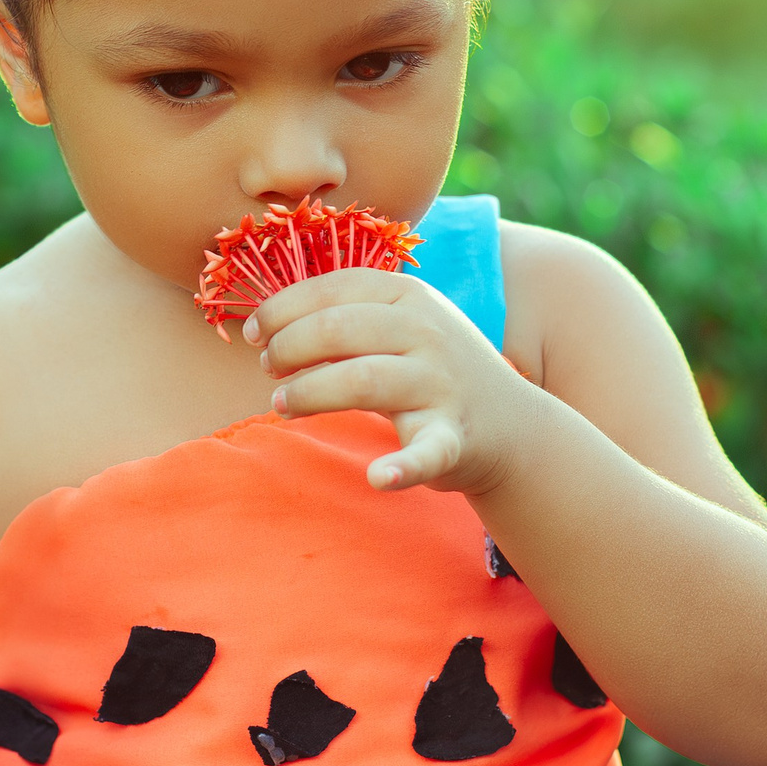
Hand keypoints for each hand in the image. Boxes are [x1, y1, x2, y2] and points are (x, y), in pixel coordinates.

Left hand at [246, 271, 528, 494]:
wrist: (511, 425)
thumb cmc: (431, 370)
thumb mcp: (398, 325)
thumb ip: (343, 317)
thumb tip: (265, 326)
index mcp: (409, 295)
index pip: (333, 288)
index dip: (283, 308)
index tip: (254, 333)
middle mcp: (427, 332)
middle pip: (338, 330)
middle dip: (289, 348)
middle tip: (269, 369)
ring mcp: (442, 384)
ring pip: (361, 380)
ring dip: (309, 393)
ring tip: (282, 405)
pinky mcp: (454, 437)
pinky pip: (426, 452)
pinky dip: (403, 467)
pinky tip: (377, 477)